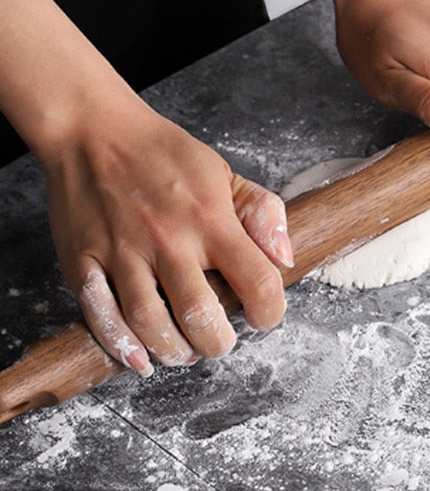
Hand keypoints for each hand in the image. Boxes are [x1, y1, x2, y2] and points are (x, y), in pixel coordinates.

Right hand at [40, 99, 290, 374]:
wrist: (94, 131)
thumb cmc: (165, 154)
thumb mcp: (225, 173)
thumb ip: (262, 213)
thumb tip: (284, 259)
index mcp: (212, 220)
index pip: (257, 282)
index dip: (270, 311)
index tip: (264, 315)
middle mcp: (169, 240)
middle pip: (201, 317)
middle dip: (218, 343)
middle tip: (219, 340)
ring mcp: (123, 253)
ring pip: (150, 324)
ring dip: (174, 352)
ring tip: (186, 351)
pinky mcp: (83, 262)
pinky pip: (100, 315)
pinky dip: (121, 346)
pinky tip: (140, 359)